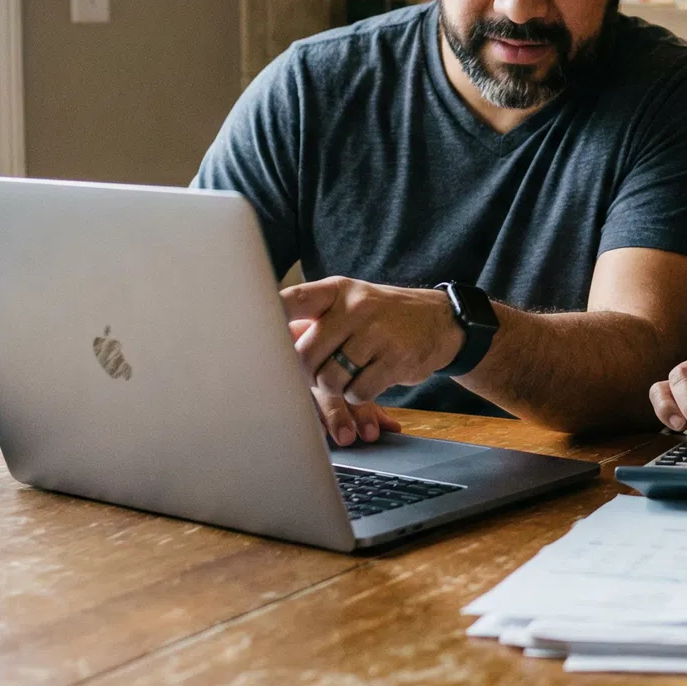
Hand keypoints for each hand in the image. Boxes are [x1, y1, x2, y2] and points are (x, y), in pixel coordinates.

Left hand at [281, 277, 463, 444]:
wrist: (439, 321)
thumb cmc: (382, 316)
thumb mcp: (350, 302)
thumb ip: (313, 318)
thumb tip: (265, 343)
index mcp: (337, 290)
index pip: (292, 301)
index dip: (267, 318)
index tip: (247, 333)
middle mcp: (356, 307)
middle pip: (304, 355)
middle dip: (305, 374)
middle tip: (315, 374)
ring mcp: (378, 333)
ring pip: (330, 378)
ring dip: (334, 387)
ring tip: (346, 375)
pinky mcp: (396, 359)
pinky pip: (358, 392)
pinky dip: (358, 395)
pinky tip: (368, 380)